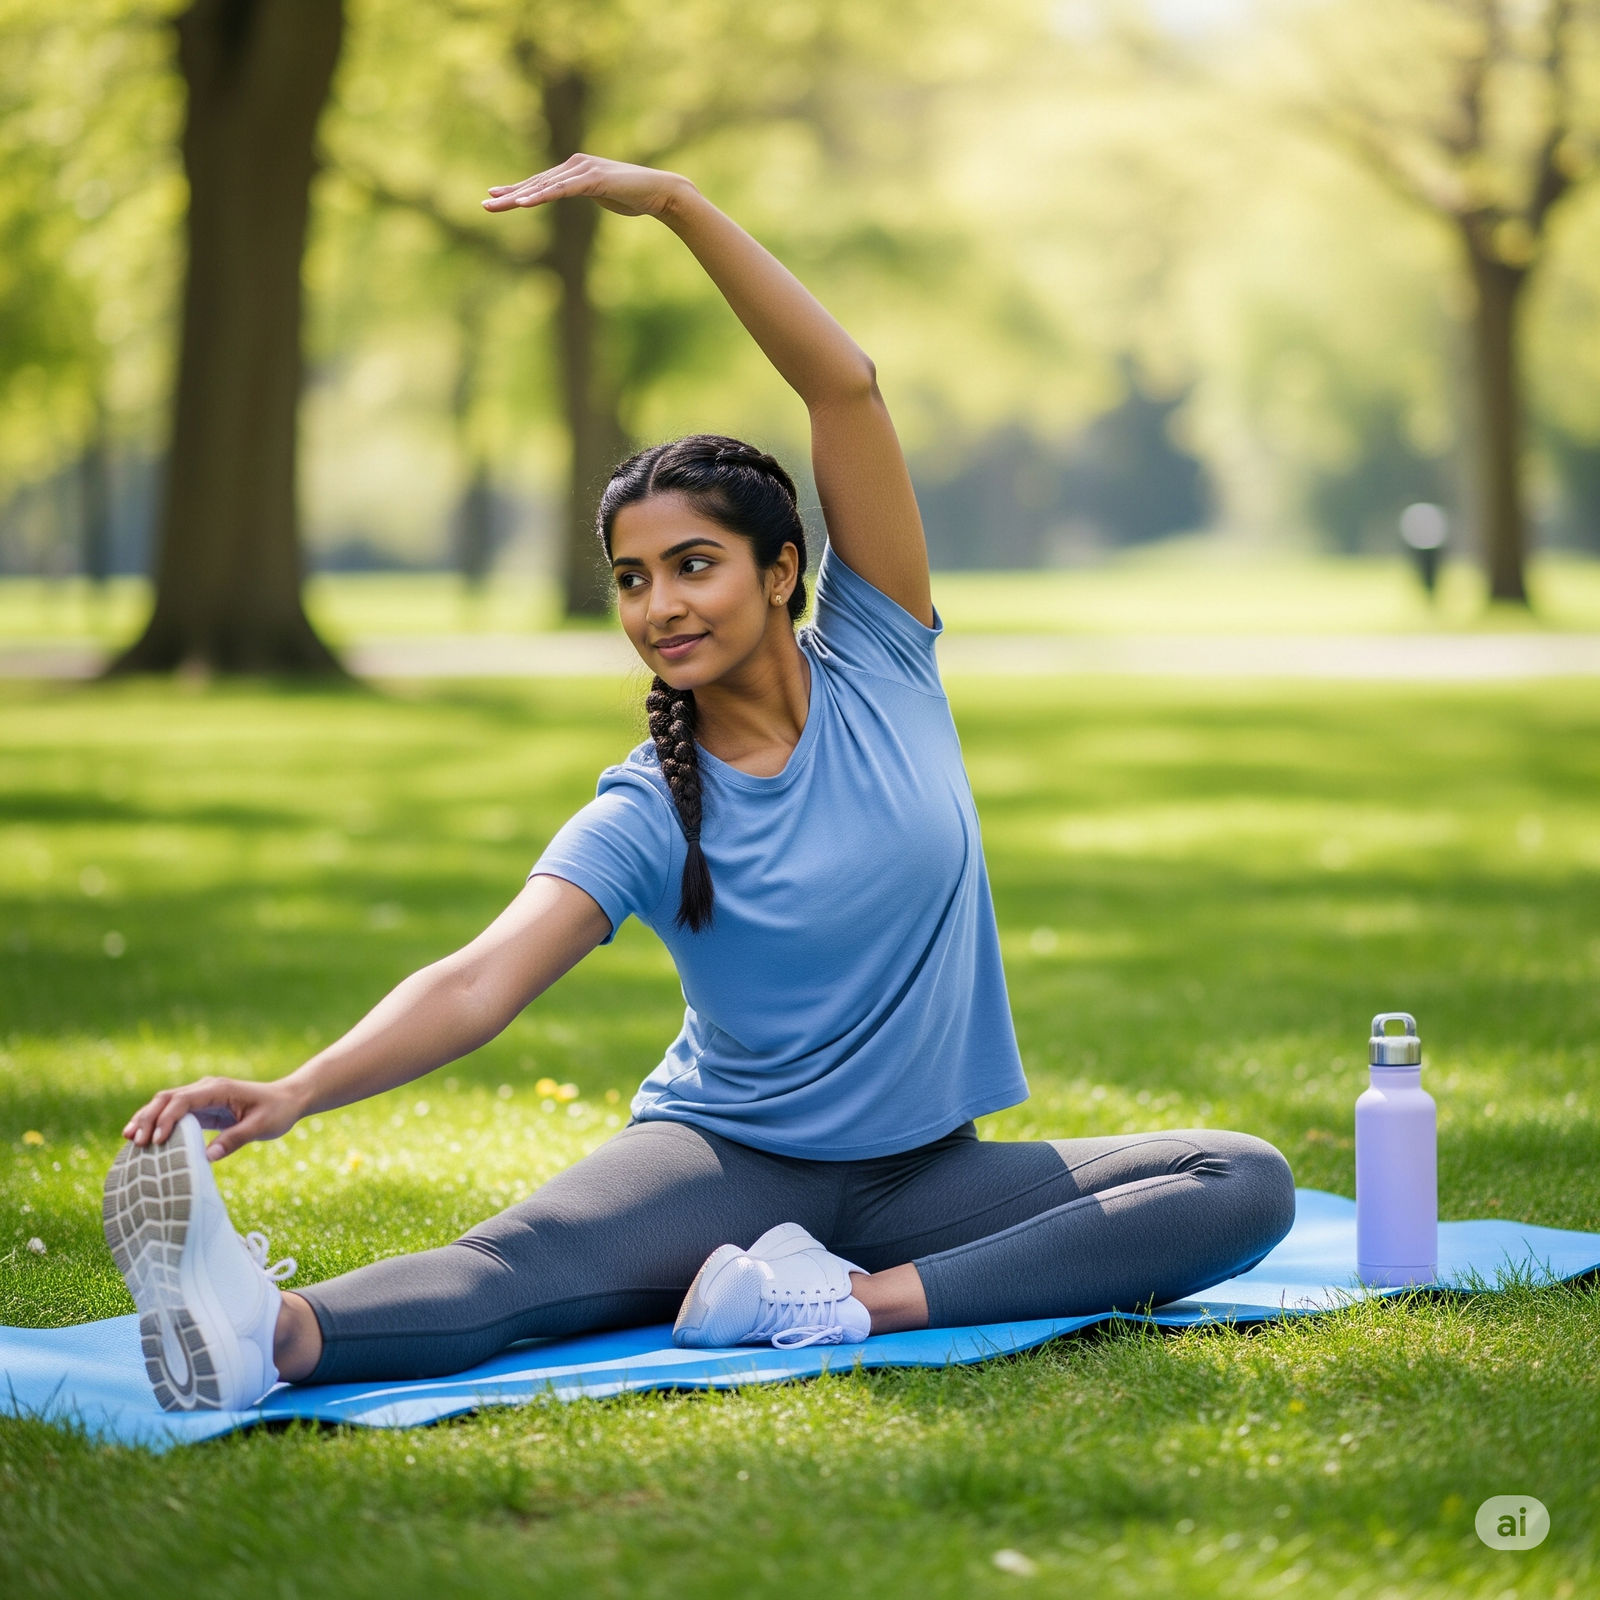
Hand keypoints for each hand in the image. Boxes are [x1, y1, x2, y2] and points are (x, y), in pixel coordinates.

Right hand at [121, 1075, 303, 1161]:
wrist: (289, 1099)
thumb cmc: (278, 1111)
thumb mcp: (261, 1127)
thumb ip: (235, 1139)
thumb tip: (207, 1157)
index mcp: (219, 1089)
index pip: (183, 1100)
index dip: (167, 1119)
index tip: (156, 1140)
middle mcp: (206, 1088)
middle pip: (167, 1098)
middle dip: (147, 1118)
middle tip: (133, 1141)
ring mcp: (202, 1096)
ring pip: (166, 1103)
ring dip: (147, 1118)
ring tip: (128, 1138)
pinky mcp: (202, 1107)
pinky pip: (175, 1113)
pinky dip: (158, 1123)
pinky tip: (144, 1138)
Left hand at [482, 153, 689, 217]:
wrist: (662, 192)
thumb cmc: (636, 197)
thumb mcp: (604, 197)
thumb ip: (587, 194)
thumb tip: (580, 197)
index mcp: (576, 170)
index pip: (541, 182)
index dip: (517, 190)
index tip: (495, 196)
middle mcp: (575, 165)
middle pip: (537, 182)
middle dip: (510, 194)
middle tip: (485, 204)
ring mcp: (584, 170)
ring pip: (544, 186)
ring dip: (519, 196)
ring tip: (497, 205)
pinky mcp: (592, 179)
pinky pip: (561, 190)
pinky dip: (542, 195)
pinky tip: (524, 203)